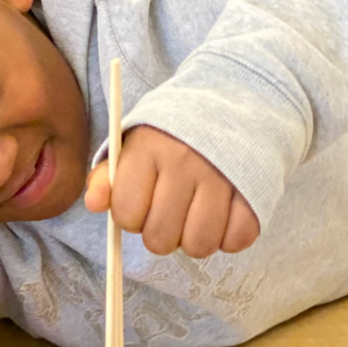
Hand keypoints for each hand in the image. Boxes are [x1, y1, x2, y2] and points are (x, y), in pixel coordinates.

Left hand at [85, 126, 259, 257]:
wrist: (236, 100)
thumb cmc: (174, 133)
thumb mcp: (136, 144)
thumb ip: (109, 175)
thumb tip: (93, 204)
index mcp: (149, 148)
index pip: (127, 214)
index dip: (130, 217)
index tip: (142, 203)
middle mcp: (185, 162)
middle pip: (160, 239)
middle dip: (160, 235)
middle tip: (169, 213)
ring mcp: (222, 177)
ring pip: (199, 246)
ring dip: (195, 240)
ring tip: (195, 216)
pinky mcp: (254, 190)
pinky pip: (237, 240)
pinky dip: (229, 236)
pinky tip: (223, 214)